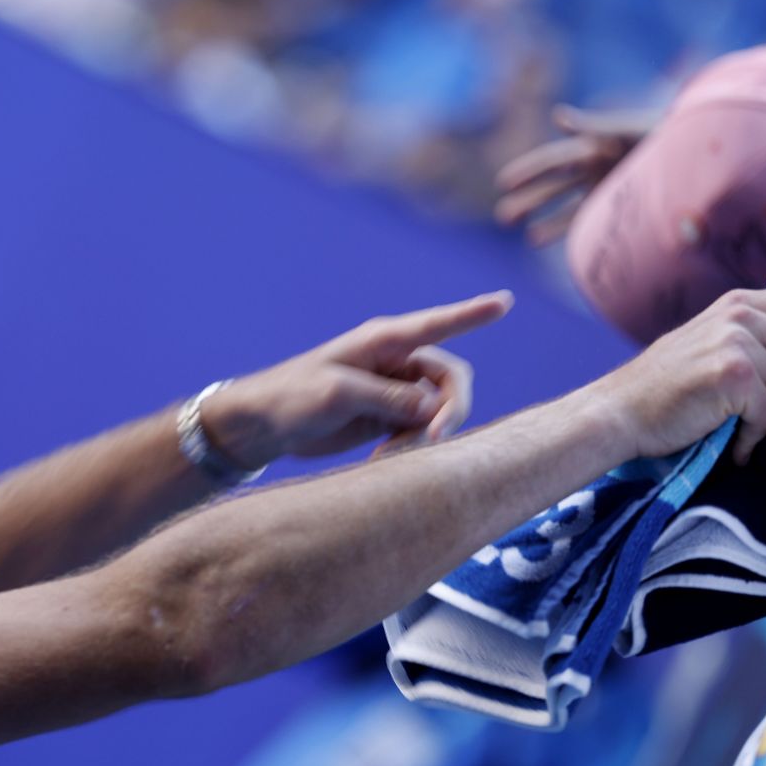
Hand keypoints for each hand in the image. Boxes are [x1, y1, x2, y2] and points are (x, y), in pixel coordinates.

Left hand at [202, 292, 513, 467]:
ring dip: (423, 436)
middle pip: (450, 380)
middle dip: (448, 410)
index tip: (505, 302)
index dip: (473, 313)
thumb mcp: (339, 395)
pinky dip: (409, 448)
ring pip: (436, 411)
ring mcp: (391, 391)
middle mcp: (394, 361)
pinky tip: (382, 462)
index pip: (436, 324)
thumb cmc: (290, 397)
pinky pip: (417, 431)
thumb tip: (431, 408)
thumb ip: (389, 398)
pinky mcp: (385, 418)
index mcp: (382, 341)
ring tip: (387, 457)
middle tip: (431, 440)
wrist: (260, 428)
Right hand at [494, 105, 656, 245]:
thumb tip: (557, 117)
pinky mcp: (614, 203)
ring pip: (563, 204)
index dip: (528, 170)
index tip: (504, 181)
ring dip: (540, 216)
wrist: (700, 150)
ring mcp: (602, 186)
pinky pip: (583, 218)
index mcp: (593, 145)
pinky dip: (563, 228)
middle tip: (503, 215)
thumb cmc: (664, 133)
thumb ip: (595, 125)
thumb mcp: (629, 129)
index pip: (553, 160)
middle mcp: (593, 167)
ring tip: (519, 228)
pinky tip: (539, 238)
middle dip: (527, 198)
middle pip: (552, 185)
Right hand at [604, 287, 765, 464]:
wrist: (618, 414)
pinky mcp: (732, 373)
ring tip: (759, 448)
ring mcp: (736, 340)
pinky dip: (756, 440)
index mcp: (741, 304)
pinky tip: (733, 448)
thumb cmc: (667, 392)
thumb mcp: (714, 347)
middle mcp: (741, 314)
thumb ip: (758, 340)